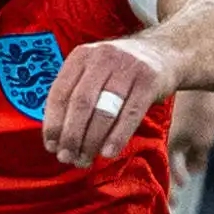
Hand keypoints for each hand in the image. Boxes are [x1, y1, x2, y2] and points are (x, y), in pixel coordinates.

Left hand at [41, 33, 178, 167]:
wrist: (163, 53)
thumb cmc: (120, 71)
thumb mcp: (94, 71)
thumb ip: (75, 94)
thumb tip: (56, 136)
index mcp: (81, 56)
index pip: (60, 92)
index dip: (53, 123)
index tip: (51, 146)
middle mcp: (102, 57)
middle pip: (81, 103)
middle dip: (71, 136)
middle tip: (67, 157)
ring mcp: (127, 67)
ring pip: (104, 110)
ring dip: (91, 140)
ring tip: (85, 159)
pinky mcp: (149, 80)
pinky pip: (130, 114)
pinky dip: (117, 137)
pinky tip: (107, 153)